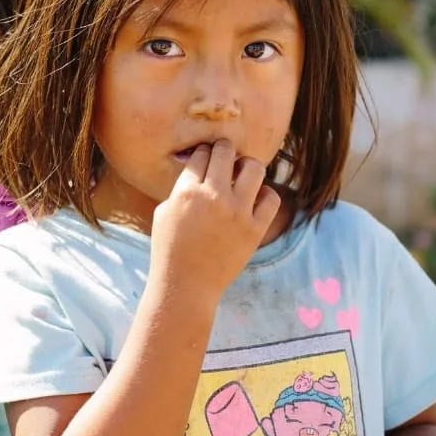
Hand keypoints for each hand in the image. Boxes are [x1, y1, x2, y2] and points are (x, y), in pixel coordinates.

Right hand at [150, 139, 280, 297]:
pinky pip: (271, 198)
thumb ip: (181, 188)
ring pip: (254, 167)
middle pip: (225, 151)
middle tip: (224, 158)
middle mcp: (213, 197)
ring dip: (247, 166)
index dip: (203, 153)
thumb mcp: (164, 212)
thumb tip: (197, 171)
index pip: (201, 154)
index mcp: (186, 192)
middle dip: (224, 149)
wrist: (186, 286)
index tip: (206, 157)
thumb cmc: (169, 250)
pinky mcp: (255, 229)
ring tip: (242, 175)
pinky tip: (254, 199)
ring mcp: (238, 212)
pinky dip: (264, 194)